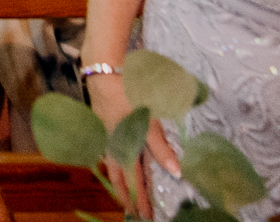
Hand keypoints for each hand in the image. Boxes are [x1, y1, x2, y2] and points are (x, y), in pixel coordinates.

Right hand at [90, 72, 180, 212]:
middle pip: (119, 176)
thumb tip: (176, 172)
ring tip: (123, 192)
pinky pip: (107, 150)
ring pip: (112, 163)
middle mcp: (113, 144)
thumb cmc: (128, 93)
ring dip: (119, 180)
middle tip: (133, 211)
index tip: (144, 215)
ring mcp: (106, 133)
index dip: (140, 198)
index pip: (133, 180)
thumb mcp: (149, 120)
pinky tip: (114, 160)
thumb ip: (160, 146)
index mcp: (124, 145)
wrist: (103, 71)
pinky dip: (112, 161)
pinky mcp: (103, 123)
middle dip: (127, 195)